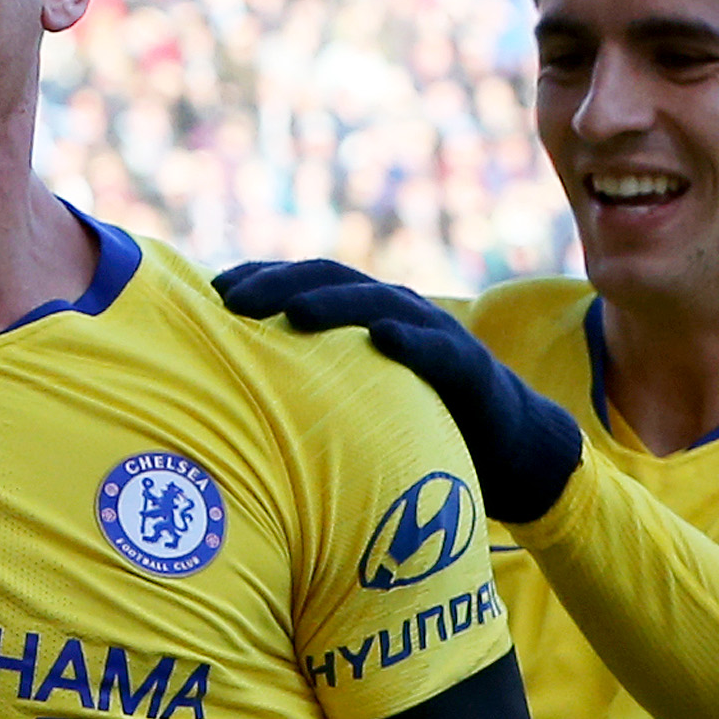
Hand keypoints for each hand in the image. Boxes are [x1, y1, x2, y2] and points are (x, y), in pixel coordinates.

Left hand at [215, 260, 583, 523]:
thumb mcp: (354, 391)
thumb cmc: (413, 414)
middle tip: (233, 300)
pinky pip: (438, 349)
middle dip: (279, 284)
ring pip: (378, 305)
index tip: (213, 289)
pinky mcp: (468, 366)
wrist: (505, 441)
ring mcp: (432, 331)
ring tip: (296, 312)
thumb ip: (308, 380)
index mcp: (360, 311)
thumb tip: (235, 395)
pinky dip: (412, 341)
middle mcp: (393, 308)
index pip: (302, 279)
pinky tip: (386, 341)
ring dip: (336, 304)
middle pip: (329, 280)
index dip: (260, 277)